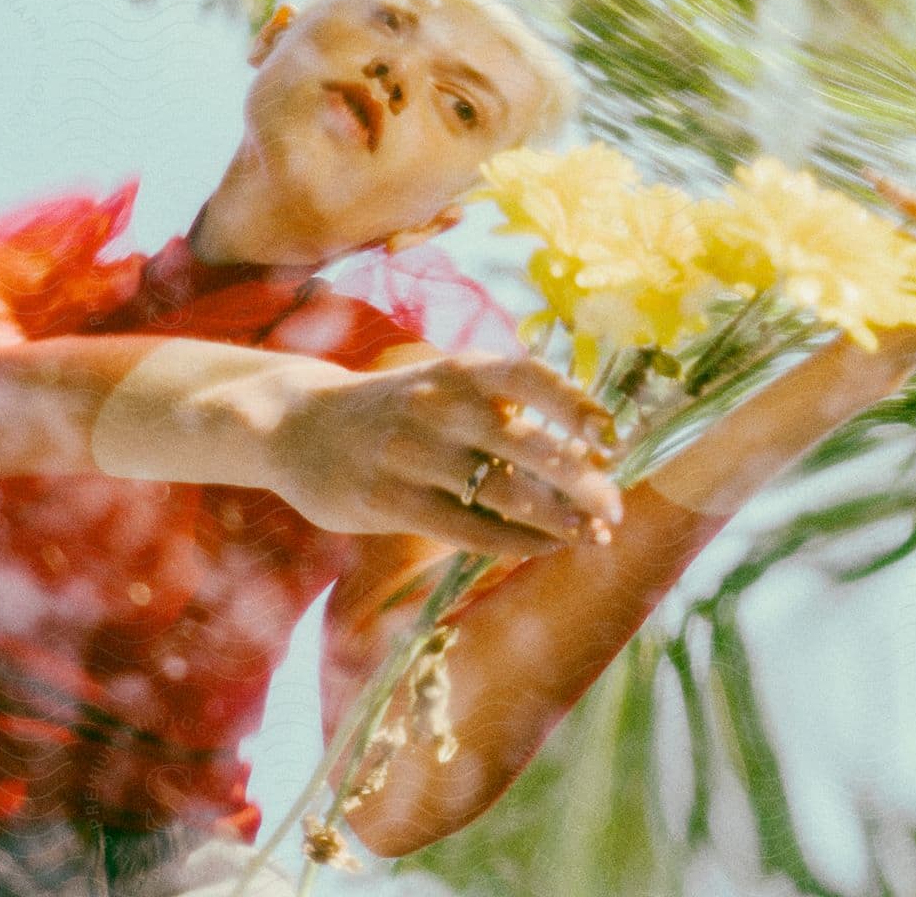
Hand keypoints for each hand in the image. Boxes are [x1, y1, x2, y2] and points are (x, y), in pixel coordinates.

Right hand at [265, 352, 621, 557]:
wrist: (299, 423)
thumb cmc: (399, 407)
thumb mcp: (446, 383)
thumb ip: (504, 406)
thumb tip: (588, 450)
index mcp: (462, 368)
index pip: (531, 377)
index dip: (575, 406)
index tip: (613, 438)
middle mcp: (440, 404)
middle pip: (527, 445)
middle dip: (580, 481)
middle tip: (616, 507)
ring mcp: (413, 453)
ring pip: (502, 493)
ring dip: (555, 519)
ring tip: (591, 535)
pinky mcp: (389, 500)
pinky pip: (467, 529)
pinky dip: (513, 542)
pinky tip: (542, 547)